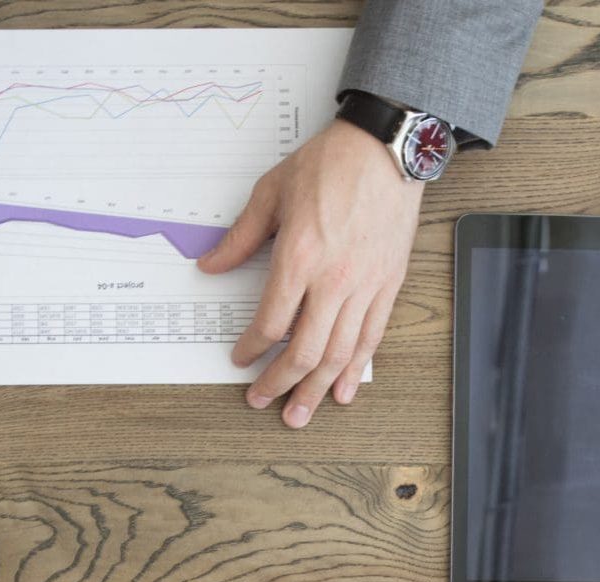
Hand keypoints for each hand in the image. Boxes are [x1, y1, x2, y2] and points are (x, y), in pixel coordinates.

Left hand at [198, 119, 422, 428]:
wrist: (385, 149)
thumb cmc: (332, 165)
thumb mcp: (272, 194)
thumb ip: (240, 237)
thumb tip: (211, 266)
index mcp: (300, 257)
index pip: (272, 322)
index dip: (252, 348)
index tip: (241, 359)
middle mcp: (334, 279)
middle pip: (305, 350)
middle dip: (280, 383)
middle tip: (261, 400)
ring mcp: (365, 286)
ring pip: (339, 353)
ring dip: (316, 389)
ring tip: (300, 413)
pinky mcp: (388, 286)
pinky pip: (371, 338)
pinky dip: (356, 369)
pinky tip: (343, 390)